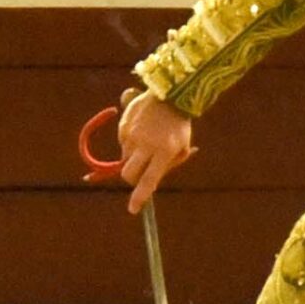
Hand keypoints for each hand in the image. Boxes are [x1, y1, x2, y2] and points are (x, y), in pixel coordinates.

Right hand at [118, 91, 194, 213]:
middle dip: (131, 179)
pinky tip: (142, 130)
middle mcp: (146, 145)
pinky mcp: (124, 125)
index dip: (139, 197)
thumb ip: (168, 166)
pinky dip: (130, 142)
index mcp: (164, 152)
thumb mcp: (182, 147)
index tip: (133, 209)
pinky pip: (123, 142)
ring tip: (148, 141)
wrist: (169, 94)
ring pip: (125, 158)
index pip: (148, 180)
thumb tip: (151, 183)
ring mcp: (132, 135)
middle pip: (128, 174)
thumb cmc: (179, 125)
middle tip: (139, 175)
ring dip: (133, 157)